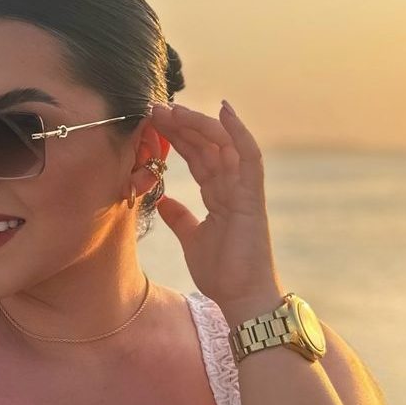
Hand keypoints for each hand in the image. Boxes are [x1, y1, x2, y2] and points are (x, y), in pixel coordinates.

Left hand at [150, 99, 286, 310]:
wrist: (241, 297)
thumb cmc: (223, 273)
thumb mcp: (192, 240)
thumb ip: (180, 218)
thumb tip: (162, 202)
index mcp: (220, 195)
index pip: (197, 157)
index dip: (177, 138)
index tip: (153, 122)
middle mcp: (233, 187)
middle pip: (207, 145)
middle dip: (182, 125)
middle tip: (155, 107)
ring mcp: (244, 189)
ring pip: (223, 144)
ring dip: (198, 124)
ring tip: (173, 108)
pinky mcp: (252, 197)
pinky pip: (248, 157)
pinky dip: (238, 132)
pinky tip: (224, 110)